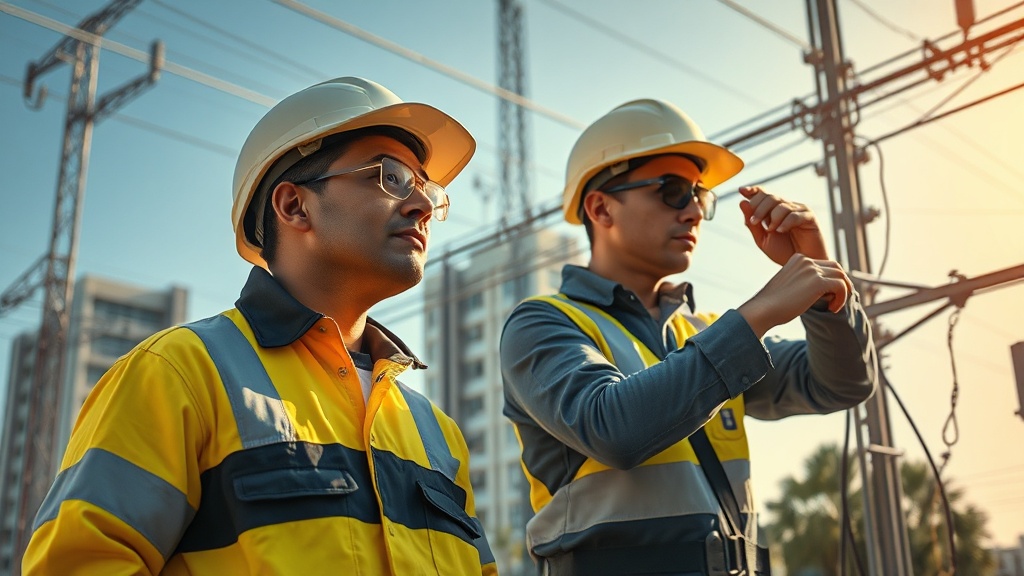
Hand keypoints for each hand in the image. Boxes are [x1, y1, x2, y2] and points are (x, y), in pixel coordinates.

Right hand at [737, 253, 852, 337]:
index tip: (826, 297)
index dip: (830, 281)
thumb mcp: (791, 286)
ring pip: (841, 276)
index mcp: (798, 259)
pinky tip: (832, 309)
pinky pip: (841, 286)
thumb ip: (806, 282)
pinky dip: (841, 298)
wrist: (763, 310)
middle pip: (836, 268)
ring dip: (843, 292)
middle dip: (841, 284)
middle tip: (837, 301)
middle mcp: (806, 260)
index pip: (825, 265)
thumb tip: (828, 290)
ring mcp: (812, 269)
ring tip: (834, 306)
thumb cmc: (774, 304)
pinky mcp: (817, 281)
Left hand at [738, 186, 828, 263]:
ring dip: (772, 217)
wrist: (801, 265)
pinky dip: (785, 222)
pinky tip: (781, 231)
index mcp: (774, 211)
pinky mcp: (809, 218)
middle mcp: (787, 207)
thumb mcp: (763, 239)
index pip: (764, 194)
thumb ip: (752, 223)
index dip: (753, 190)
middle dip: (759, 208)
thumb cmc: (784, 252)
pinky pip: (795, 214)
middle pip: (771, 197)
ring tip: (771, 230)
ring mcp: (799, 211)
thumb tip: (742, 202)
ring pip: (782, 205)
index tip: (742, 190)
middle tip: (754, 222)